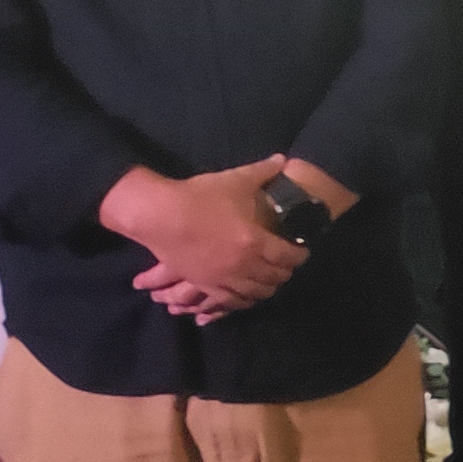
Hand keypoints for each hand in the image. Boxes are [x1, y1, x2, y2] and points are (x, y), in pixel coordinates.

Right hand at [108, 161, 305, 320]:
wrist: (160, 215)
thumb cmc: (199, 197)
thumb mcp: (235, 180)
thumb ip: (263, 171)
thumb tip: (283, 159)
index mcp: (255, 241)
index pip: (287, 256)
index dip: (299, 255)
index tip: (302, 252)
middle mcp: (243, 265)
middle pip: (274, 278)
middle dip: (285, 272)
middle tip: (287, 266)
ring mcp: (223, 278)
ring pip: (255, 294)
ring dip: (267, 289)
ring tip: (270, 282)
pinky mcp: (204, 285)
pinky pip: (230, 302)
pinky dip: (243, 301)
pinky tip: (246, 297)